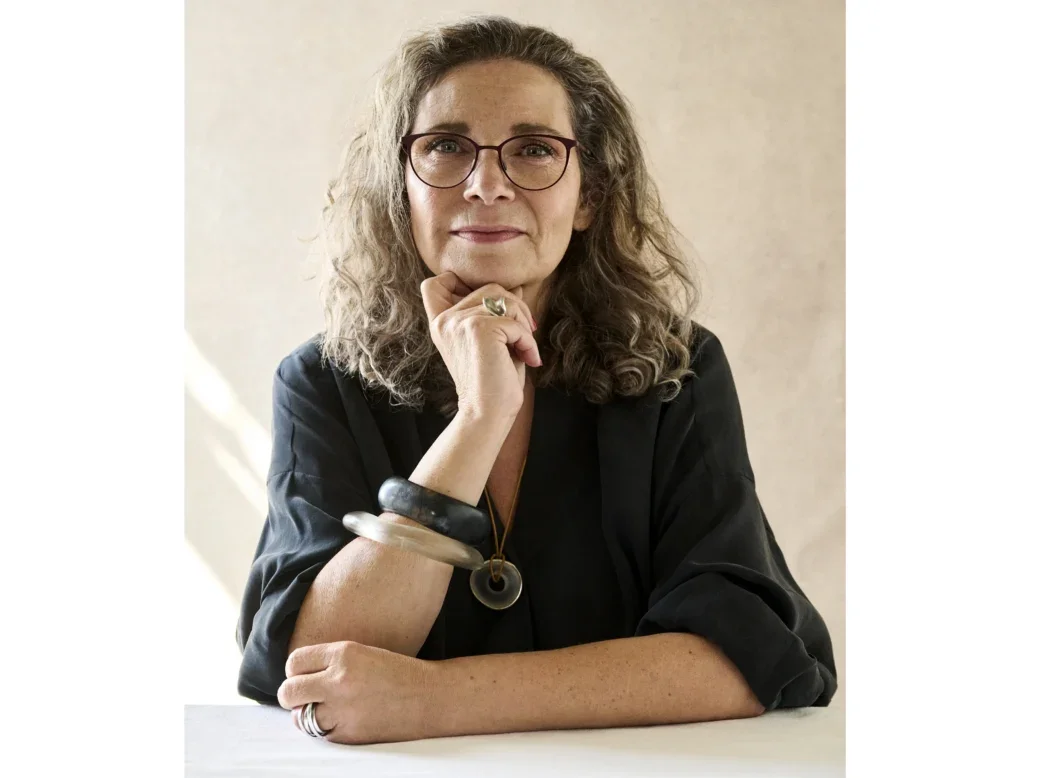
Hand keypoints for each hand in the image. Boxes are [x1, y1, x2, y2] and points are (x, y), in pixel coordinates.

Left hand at [277, 640, 436, 744]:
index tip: (302, 675)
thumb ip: (330, 661)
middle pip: (289, 691)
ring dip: (306, 714)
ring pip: (300, 717)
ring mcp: (343, 710)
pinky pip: (320, 733)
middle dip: (292, 695)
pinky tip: (343, 720)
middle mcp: (339, 680)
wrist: (430, 696)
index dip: (295, 670)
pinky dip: (325, 729)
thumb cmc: (398, 673)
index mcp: (343, 653)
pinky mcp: (349, 734)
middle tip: (302, 696)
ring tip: (323, 710)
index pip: (294, 662)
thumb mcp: (362, 652)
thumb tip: (297, 674)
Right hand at [420, 271, 539, 419]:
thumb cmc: (493, 380)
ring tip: (524, 348)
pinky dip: (529, 341)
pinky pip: (516, 322)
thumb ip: (498, 311)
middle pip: (490, 287)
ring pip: (506, 300)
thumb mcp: (494, 340)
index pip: (436, 282)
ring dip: (524, 324)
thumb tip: (518, 287)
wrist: (487, 413)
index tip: (490, 308)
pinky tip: (528, 359)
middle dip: (515, 307)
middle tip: (523, 335)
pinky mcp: (479, 329)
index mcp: (442, 322)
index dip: (462, 282)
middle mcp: (446, 319)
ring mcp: (460, 322)